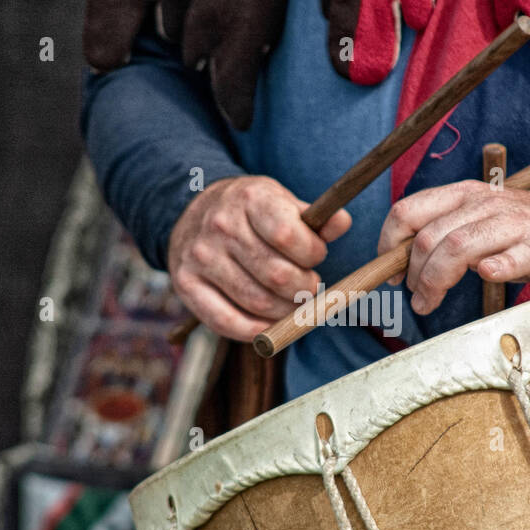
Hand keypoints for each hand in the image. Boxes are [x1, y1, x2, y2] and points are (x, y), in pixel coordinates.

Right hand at [168, 176, 351, 340]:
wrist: (193, 212)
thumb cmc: (250, 213)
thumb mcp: (282, 202)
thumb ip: (315, 218)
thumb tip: (342, 223)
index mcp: (250, 199)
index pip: (288, 235)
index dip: (312, 254)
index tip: (315, 257)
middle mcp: (221, 226)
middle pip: (277, 275)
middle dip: (305, 288)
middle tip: (309, 287)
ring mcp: (200, 257)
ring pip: (257, 302)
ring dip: (285, 312)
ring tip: (292, 303)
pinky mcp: (186, 284)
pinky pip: (226, 322)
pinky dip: (255, 330)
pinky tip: (269, 324)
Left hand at [377, 180, 529, 314]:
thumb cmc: (526, 234)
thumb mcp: (480, 225)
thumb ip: (446, 235)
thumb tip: (404, 261)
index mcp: (465, 196)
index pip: (410, 210)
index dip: (390, 243)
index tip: (391, 273)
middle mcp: (486, 204)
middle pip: (431, 236)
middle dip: (414, 273)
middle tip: (416, 298)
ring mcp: (515, 224)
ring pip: (460, 246)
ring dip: (436, 279)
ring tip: (429, 303)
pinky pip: (516, 255)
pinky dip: (498, 266)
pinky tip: (488, 275)